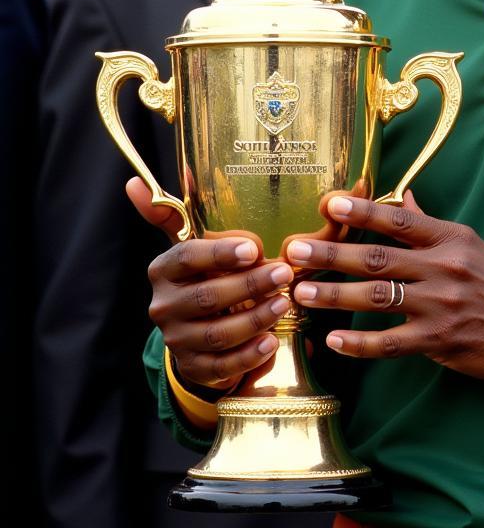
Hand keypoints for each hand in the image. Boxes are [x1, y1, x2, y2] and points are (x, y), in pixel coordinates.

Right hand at [127, 176, 293, 391]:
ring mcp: (178, 340)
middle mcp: (165, 306)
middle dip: (250, 284)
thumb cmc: (202, 276)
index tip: (253, 247)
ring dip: (255, 318)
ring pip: (217, 333)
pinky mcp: (194, 367)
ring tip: (284, 302)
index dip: (219, 253)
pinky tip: (271, 341)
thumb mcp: (191, 246)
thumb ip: (169, 215)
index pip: (186, 257)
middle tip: (284, 273)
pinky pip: (222, 366)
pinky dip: (248, 355)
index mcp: (164, 270)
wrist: (195, 329)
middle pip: (207, 297)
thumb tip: (133, 182)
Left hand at [286, 191, 483, 382]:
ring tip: (301, 293)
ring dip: (335, 294)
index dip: (362, 211)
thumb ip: (432, 224)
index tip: (329, 204)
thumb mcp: (472, 244)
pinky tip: (334, 340)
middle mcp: (444, 267)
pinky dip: (360, 342)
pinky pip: (391, 342)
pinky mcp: (441, 340)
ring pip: (377, 296)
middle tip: (295, 251)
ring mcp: (441, 304)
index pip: (399, 220)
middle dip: (332, 253)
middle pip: (378, 256)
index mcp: (451, 239)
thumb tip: (402, 197)